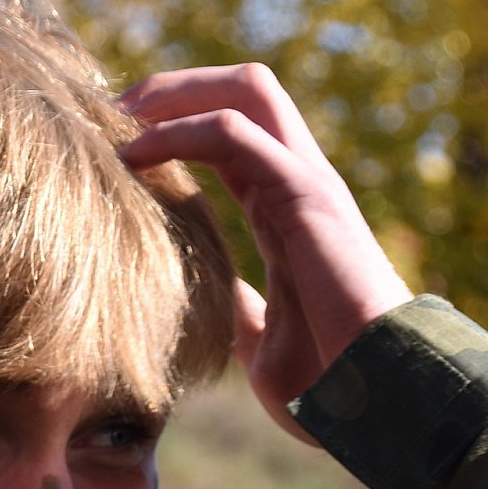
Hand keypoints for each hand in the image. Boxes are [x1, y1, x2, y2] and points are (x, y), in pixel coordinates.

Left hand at [121, 64, 411, 437]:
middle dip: (172, 87)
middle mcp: (300, 182)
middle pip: (240, 90)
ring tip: (117, 115)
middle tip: (107, 109)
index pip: (230, 135)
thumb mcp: (261, 346)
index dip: (173, 124)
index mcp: (286, 211)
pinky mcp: (307, 195)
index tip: (111, 143)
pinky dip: (179, 131)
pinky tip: (134, 156)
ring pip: (244, 91)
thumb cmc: (327, 383)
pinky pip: (236, 134)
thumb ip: (240, 315)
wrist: (380, 401)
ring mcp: (308, 183)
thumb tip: (213, 312)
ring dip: (174, 93)